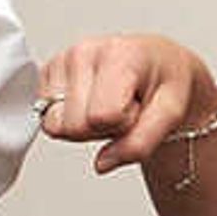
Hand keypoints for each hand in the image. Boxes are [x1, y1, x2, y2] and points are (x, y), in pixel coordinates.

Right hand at [36, 33, 212, 177]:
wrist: (157, 66)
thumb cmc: (164, 82)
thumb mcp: (171, 115)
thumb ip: (140, 143)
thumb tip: (102, 164)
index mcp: (118, 54)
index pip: (100, 117)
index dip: (121, 125)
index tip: (135, 109)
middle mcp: (84, 51)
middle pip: (73, 125)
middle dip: (99, 128)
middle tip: (121, 109)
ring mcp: (62, 60)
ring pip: (54, 125)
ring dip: (83, 125)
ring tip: (106, 105)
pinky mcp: (48, 72)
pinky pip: (45, 118)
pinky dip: (68, 118)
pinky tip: (90, 100)